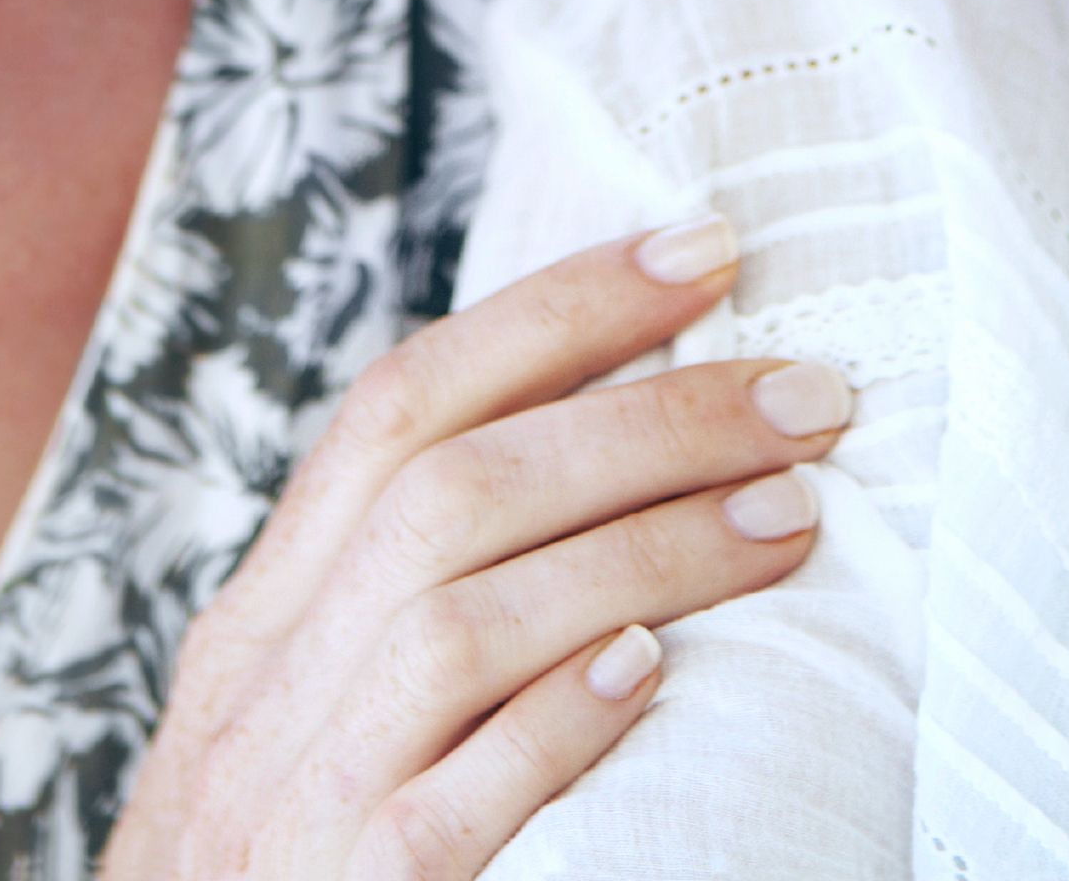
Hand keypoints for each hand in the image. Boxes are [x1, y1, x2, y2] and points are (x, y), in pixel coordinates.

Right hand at [98, 219, 847, 880]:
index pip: (400, 405)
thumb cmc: (271, 880)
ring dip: (643, 549)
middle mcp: (261, 688)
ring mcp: (292, 800)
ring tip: (793, 513)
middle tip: (810, 392)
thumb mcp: (297, 721)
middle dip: (647, 418)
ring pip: (462, 622)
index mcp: (258, 619)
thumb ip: (401, 608)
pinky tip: (652, 674)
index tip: (704, 251)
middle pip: (455, 490)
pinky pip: (444, 802)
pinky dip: (550, 722)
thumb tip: (590, 467)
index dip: (555, 312)